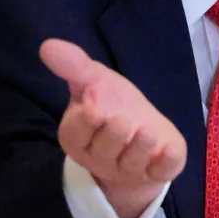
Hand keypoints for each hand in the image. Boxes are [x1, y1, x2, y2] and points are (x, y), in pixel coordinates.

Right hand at [40, 39, 186, 217]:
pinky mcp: (157, 172)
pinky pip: (161, 172)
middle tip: (121, 120)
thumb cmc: (113, 105)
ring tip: (147, 131)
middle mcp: (101, 158)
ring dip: (139, 147)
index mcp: (80, 137)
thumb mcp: (94, 81)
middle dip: (112, 136)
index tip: (93, 107)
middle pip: (103, 150)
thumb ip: (74, 66)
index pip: (76, 135)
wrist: (144, 135)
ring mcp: (129, 169)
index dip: (84, 123)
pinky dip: (167, 162)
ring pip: (131, 163)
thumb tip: (47, 45)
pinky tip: (171, 149)